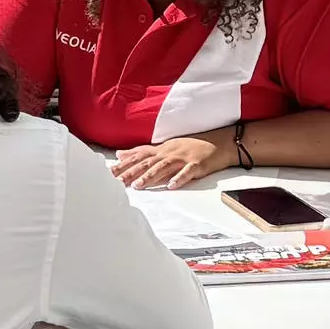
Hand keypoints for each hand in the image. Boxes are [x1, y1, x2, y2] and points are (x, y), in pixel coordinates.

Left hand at [112, 133, 231, 188]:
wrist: (220, 142)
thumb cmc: (191, 146)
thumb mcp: (165, 146)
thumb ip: (142, 151)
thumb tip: (120, 154)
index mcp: (162, 149)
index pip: (139, 156)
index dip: (124, 164)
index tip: (109, 172)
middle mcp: (170, 152)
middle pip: (148, 162)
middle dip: (131, 172)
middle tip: (117, 181)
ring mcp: (184, 158)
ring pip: (164, 167)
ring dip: (150, 176)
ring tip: (138, 186)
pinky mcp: (197, 165)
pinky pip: (187, 173)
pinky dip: (179, 179)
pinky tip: (171, 186)